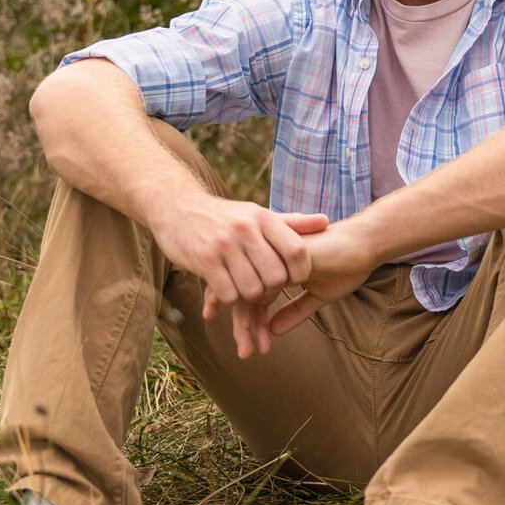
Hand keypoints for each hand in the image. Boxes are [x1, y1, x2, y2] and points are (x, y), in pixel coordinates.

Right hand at [151, 186, 327, 357]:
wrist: (177, 207)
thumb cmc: (225, 216)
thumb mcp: (258, 214)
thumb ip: (293, 223)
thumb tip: (327, 221)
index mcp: (263, 218)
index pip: (297, 251)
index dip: (300, 271)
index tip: (293, 278)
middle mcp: (245, 229)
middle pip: (276, 277)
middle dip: (273, 289)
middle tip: (264, 286)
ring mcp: (223, 245)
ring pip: (252, 290)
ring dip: (250, 296)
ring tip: (244, 286)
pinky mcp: (203, 260)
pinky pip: (228, 294)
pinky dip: (230, 297)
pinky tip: (226, 287)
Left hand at [204, 216, 375, 357]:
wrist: (366, 245)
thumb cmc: (345, 266)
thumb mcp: (318, 296)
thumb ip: (295, 311)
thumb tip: (272, 331)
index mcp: (276, 265)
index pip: (251, 292)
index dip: (247, 320)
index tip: (248, 347)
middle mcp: (270, 258)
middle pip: (243, 293)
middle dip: (242, 326)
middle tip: (245, 354)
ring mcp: (274, 255)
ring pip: (249, 291)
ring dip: (248, 324)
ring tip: (250, 350)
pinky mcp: (283, 256)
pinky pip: (263, 284)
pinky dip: (260, 313)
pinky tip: (265, 332)